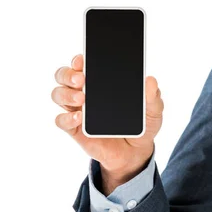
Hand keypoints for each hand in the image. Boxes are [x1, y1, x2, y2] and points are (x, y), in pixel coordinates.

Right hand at [52, 54, 163, 180]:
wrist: (135, 152)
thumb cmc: (140, 125)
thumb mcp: (153, 111)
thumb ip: (153, 97)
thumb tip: (151, 81)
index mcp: (100, 82)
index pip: (83, 65)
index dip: (79, 59)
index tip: (83, 58)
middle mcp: (84, 92)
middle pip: (64, 76)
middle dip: (68, 73)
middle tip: (81, 78)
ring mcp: (77, 110)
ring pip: (58, 94)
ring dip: (66, 93)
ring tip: (82, 98)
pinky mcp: (75, 130)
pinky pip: (61, 121)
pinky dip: (67, 117)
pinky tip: (79, 118)